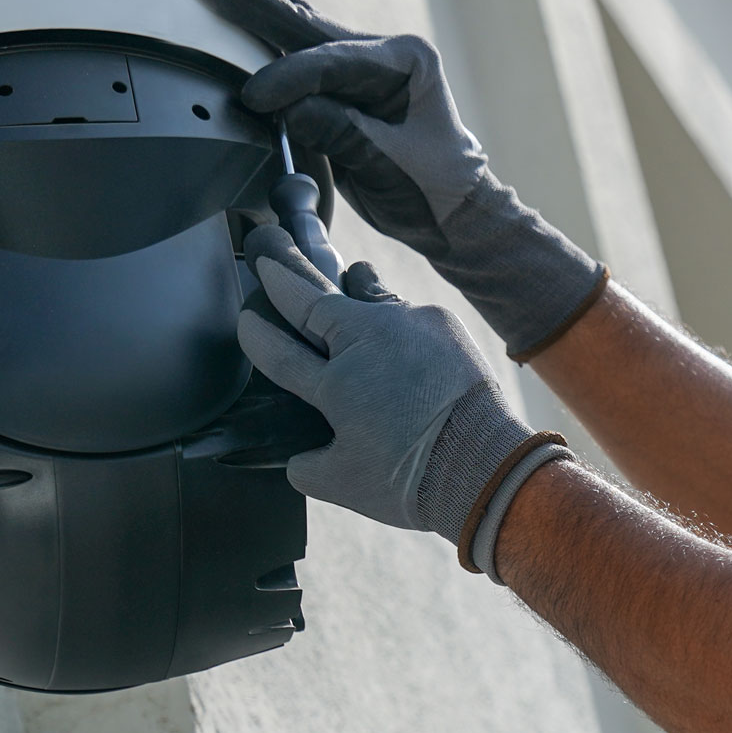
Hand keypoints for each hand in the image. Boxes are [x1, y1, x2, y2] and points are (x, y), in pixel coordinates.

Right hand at [192, 0, 607, 360]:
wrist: (453, 211)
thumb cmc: (433, 191)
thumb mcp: (389, 167)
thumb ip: (341, 133)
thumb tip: (289, 109)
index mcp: (407, 63)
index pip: (334, 63)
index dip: (290, 78)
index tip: (254, 98)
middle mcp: (383, 52)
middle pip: (306, 23)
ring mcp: (361, 63)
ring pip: (296, 22)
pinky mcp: (340, 82)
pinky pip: (293, 44)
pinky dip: (259, 20)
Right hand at [236, 223, 570, 573]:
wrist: (484, 464)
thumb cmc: (412, 479)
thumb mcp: (339, 483)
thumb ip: (307, 463)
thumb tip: (299, 457)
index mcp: (332, 384)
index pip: (278, 351)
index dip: (257, 334)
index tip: (247, 319)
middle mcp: (366, 342)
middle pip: (313, 300)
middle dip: (284, 271)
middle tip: (268, 249)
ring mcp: (407, 325)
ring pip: (367, 293)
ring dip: (350, 284)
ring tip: (343, 273)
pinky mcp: (442, 323)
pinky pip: (408, 312)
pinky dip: (397, 318)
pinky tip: (397, 324)